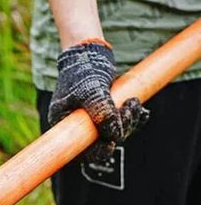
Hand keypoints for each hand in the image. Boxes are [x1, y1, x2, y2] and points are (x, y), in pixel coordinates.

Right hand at [49, 41, 149, 161]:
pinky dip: (133, 118)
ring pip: (113, 132)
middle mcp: (76, 125)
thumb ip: (101, 113)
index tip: (111, 144)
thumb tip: (115, 135)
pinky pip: (121, 123)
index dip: (96, 152)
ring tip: (134, 102)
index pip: (78, 150)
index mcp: (63, 124)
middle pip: (100, 142)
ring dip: (129, 121)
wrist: (89, 52)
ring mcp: (92, 119)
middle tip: (129, 110)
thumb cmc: (82, 70)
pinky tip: (140, 112)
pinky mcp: (105, 112)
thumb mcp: (91, 91)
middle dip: (119, 130)